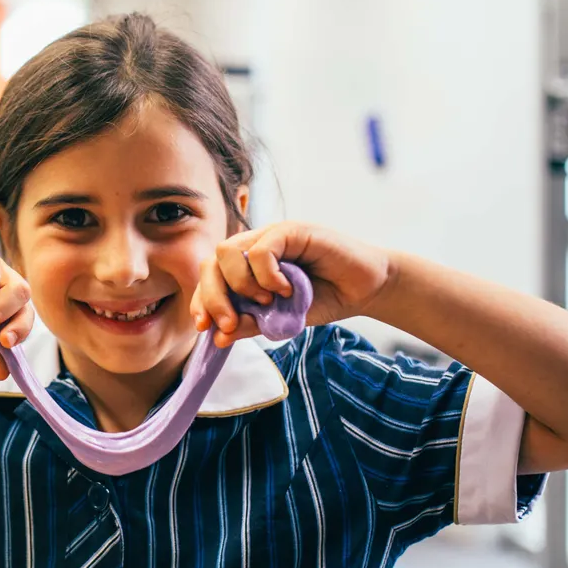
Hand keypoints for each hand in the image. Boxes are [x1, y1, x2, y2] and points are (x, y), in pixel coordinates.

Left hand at [191, 221, 391, 347]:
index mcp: (247, 266)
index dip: (201, 301)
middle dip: (212, 297)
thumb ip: (251, 324)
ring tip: (265, 302)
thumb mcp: (281, 320)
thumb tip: (218, 337)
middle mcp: (254, 246)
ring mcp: (271, 236)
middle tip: (229, 324)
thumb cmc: (324, 300)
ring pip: (227, 251)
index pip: (209, 277)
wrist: (365, 289)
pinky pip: (262, 250)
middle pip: (211, 262)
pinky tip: (286, 290)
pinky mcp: (292, 230)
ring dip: (240, 285)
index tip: (206, 328)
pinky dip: (267, 275)